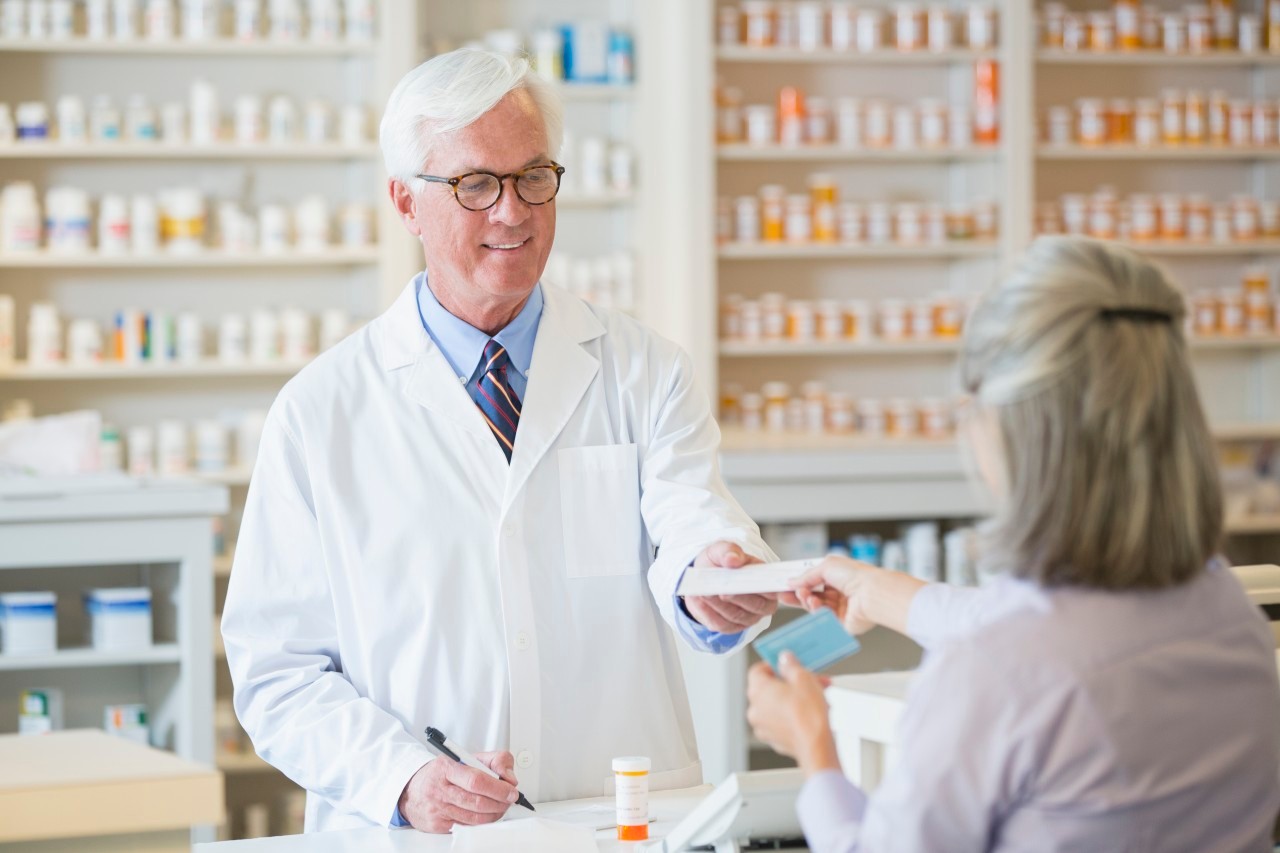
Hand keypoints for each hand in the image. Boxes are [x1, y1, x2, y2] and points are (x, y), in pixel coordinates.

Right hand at [398, 751, 519, 833]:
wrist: (411, 789)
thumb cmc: (441, 774)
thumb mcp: (464, 757)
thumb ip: (493, 760)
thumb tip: (509, 777)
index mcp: (446, 768)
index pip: (476, 780)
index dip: (498, 788)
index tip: (511, 790)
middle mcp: (439, 790)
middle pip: (477, 802)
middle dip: (499, 802)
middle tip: (509, 799)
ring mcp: (437, 809)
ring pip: (474, 818)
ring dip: (494, 814)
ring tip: (500, 806)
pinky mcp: (437, 825)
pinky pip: (466, 827)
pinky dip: (481, 823)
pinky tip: (485, 815)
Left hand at [682, 541, 777, 632]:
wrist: (703, 577)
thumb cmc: (720, 563)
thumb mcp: (722, 549)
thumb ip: (729, 550)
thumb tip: (733, 558)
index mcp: (768, 582)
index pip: (777, 589)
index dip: (777, 591)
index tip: (765, 587)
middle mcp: (762, 604)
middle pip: (756, 604)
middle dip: (738, 597)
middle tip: (723, 590)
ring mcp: (747, 618)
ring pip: (736, 615)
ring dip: (719, 604)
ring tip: (705, 592)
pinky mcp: (730, 627)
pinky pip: (721, 623)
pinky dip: (709, 612)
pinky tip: (699, 601)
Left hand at [746, 652, 838, 775]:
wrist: (816, 746)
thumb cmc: (808, 716)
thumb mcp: (803, 678)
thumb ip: (790, 665)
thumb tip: (785, 659)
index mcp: (757, 691)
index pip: (757, 670)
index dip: (773, 665)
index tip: (787, 664)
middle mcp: (755, 709)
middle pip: (769, 688)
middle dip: (790, 682)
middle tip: (808, 679)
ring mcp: (762, 726)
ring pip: (776, 705)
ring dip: (793, 698)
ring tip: (815, 696)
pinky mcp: (773, 739)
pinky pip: (780, 720)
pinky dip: (792, 714)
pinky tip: (810, 712)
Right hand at [789, 556, 883, 634]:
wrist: (872, 593)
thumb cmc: (857, 576)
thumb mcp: (826, 566)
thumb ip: (806, 575)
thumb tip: (792, 581)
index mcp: (840, 577)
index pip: (815, 580)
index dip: (801, 582)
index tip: (787, 585)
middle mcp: (841, 592)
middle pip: (814, 595)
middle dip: (799, 594)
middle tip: (784, 594)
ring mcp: (841, 608)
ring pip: (816, 607)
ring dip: (807, 600)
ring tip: (805, 595)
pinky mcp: (841, 623)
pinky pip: (823, 618)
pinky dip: (815, 610)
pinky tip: (813, 603)